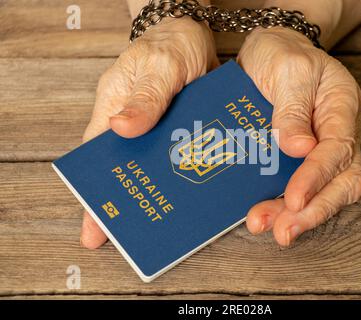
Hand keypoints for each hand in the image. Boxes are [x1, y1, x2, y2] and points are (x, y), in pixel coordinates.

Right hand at [80, 18, 218, 248]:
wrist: (194, 33)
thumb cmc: (169, 44)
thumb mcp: (158, 66)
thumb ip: (145, 97)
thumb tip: (122, 128)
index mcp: (115, 111)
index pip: (99, 158)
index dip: (96, 192)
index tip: (95, 227)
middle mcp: (135, 126)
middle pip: (128, 169)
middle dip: (129, 202)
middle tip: (138, 236)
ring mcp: (160, 130)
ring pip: (157, 167)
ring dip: (163, 191)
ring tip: (170, 224)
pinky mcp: (183, 131)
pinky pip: (184, 156)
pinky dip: (189, 173)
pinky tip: (198, 191)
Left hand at [238, 27, 360, 245]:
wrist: (270, 51)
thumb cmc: (281, 53)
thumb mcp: (287, 69)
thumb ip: (292, 109)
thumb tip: (299, 149)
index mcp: (341, 106)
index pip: (337, 150)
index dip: (316, 178)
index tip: (294, 199)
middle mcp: (337, 132)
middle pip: (341, 181)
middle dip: (313, 211)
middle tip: (283, 231)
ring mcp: (322, 147)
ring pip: (324, 191)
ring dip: (297, 215)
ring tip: (265, 226)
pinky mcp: (300, 157)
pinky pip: (300, 186)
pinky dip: (283, 205)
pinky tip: (262, 214)